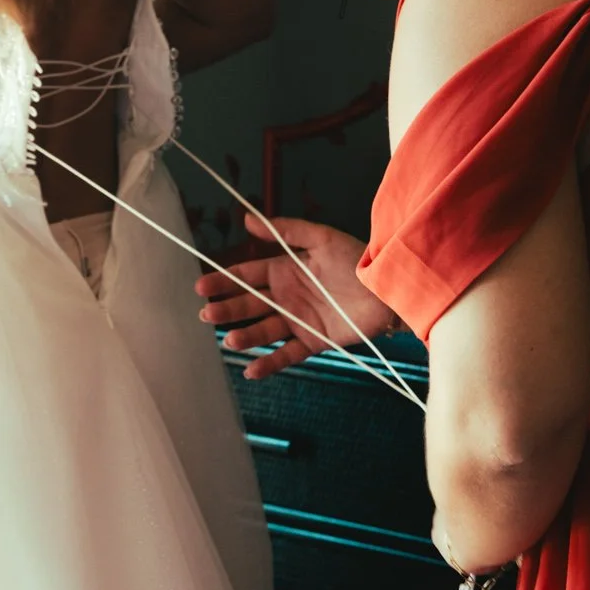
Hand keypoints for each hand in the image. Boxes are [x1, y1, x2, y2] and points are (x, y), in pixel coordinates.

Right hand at [195, 211, 394, 378]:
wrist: (387, 290)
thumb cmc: (356, 259)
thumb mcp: (321, 238)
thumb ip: (285, 230)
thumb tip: (247, 219)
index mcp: (284, 270)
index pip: (246, 275)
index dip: (223, 280)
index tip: (201, 286)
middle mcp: (286, 297)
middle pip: (249, 304)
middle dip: (227, 309)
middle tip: (207, 315)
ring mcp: (297, 321)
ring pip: (264, 330)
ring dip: (245, 336)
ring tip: (230, 340)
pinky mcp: (313, 342)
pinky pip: (286, 354)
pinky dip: (269, 363)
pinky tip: (251, 370)